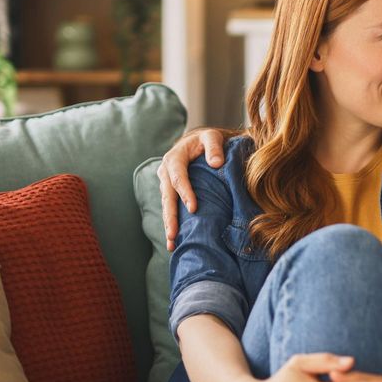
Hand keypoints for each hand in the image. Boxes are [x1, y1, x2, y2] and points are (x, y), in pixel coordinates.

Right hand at [158, 127, 232, 250]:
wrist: (197, 143)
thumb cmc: (207, 141)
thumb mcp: (212, 137)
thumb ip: (214, 147)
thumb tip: (216, 163)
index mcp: (174, 158)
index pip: (178, 177)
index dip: (185, 192)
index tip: (193, 208)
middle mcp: (165, 172)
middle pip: (167, 196)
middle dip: (170, 217)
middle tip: (173, 235)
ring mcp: (166, 183)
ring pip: (166, 206)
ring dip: (168, 225)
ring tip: (172, 244)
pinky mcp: (170, 192)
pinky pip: (170, 208)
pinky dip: (171, 223)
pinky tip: (175, 240)